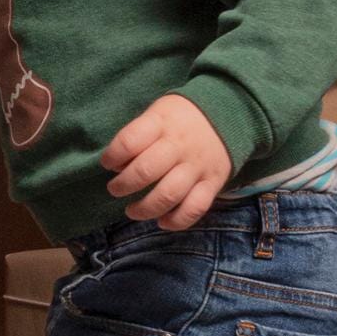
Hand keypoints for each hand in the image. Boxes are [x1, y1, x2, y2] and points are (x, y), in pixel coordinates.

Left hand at [102, 93, 232, 230]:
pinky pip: (195, 208)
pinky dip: (177, 221)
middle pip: (146, 171)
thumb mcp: (157, 113)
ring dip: (145, 208)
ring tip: (132, 210)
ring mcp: (197, 166)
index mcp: (161, 123)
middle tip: (115, 189)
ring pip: (169, 194)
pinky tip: (162, 222)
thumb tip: (117, 167)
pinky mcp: (213, 183)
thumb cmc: (180, 119)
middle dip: (123, 185)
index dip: (112, 156)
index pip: (129, 141)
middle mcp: (180, 145)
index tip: (108, 163)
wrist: (228, 115)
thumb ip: (137, 136)